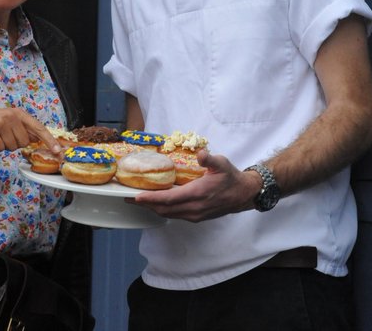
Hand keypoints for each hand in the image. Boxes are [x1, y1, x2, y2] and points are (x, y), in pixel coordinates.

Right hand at [0, 108, 61, 152]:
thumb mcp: (11, 121)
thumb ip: (25, 129)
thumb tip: (38, 138)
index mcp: (20, 114)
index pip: (39, 128)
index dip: (49, 140)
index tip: (58, 151)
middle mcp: (12, 116)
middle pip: (24, 142)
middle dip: (16, 144)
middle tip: (6, 136)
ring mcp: (0, 122)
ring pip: (12, 147)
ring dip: (5, 146)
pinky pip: (0, 148)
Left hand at [130, 151, 260, 221]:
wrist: (242, 194)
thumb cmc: (230, 178)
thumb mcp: (221, 163)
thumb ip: (209, 159)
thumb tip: (201, 154)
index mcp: (197, 194)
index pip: (169, 199)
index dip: (151, 199)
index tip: (136, 197)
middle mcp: (194, 208)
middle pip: (164, 209)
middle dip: (145, 205)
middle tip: (129, 198)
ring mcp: (194, 215)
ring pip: (168, 213)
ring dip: (153, 208)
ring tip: (139, 201)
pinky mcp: (196, 217)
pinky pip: (175, 215)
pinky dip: (163, 209)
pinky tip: (157, 203)